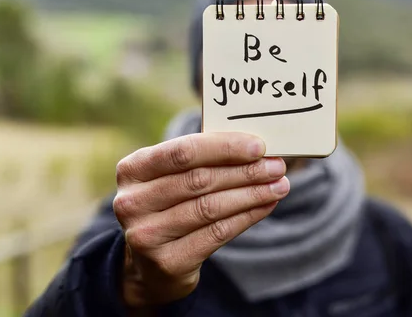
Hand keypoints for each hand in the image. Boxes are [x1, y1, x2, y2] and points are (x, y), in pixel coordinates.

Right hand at [113, 132, 288, 307]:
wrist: (148, 266)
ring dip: (251, 194)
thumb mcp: (171, 178)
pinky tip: (266, 206)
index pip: (182, 151)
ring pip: (210, 207)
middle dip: (245, 171)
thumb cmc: (169, 206)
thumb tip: (254, 148)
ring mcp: (146, 235)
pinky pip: (216, 233)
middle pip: (199, 180)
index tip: (259, 146)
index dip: (224, 147)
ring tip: (279, 186)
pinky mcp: (167, 261)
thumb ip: (200, 160)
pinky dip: (246, 217)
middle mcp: (132, 202)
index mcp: (133, 170)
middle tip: (276, 167)